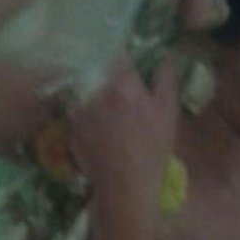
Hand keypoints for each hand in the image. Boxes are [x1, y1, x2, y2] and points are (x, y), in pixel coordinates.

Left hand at [69, 56, 179, 239]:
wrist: (125, 186)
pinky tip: (99, 127)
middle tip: (121, 90)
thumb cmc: (152, 149)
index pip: (118, 54)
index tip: (129, 65)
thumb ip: (166, 79)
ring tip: (109, 109)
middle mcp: (96, 91)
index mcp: (122, 84)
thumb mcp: (168, 112)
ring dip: (95, 92)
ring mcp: (80, 108)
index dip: (124, 57)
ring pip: (86, 89)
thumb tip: (167, 55)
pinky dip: (86, 112)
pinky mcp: (71, 126)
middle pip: (99, 70)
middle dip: (108, 75)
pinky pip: (78, 109)